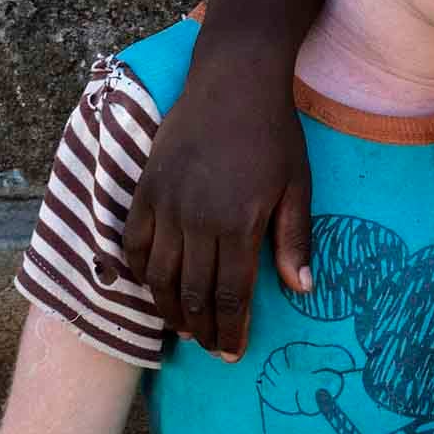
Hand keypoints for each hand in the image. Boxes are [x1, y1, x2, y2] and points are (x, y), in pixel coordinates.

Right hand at [119, 37, 309, 358]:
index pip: (230, 297)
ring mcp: (165, 204)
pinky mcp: (145, 188)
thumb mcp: (297, 186)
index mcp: (238, 224)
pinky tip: (151, 285)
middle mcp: (196, 220)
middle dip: (201, 330)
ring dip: (168, 309)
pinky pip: (132, 242)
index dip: (230, 332)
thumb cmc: (274, 134)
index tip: (232, 353)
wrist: (233, 80)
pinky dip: (137, 272)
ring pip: (157, 276)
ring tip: (182, 326)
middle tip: (208, 347)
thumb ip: (294, 240)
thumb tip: (301, 290)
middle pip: (192, 294)